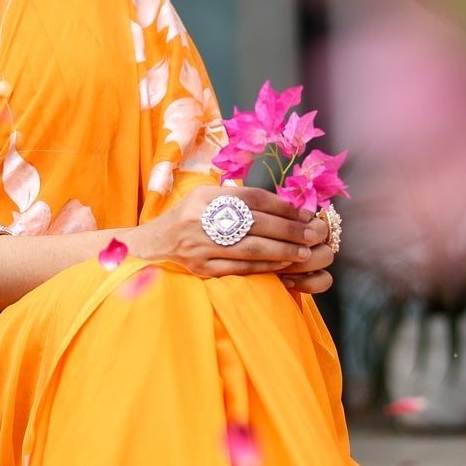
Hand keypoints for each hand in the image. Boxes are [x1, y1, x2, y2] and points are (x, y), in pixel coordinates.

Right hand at [135, 185, 330, 280]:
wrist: (152, 245)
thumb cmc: (187, 218)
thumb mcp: (205, 197)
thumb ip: (237, 198)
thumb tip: (282, 205)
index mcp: (205, 197)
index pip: (252, 198)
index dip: (282, 206)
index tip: (304, 214)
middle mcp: (201, 219)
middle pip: (256, 223)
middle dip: (289, 230)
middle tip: (312, 234)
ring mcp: (201, 246)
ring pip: (251, 248)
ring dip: (283, 251)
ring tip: (304, 252)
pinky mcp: (202, 269)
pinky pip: (240, 269)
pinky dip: (265, 267)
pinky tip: (283, 265)